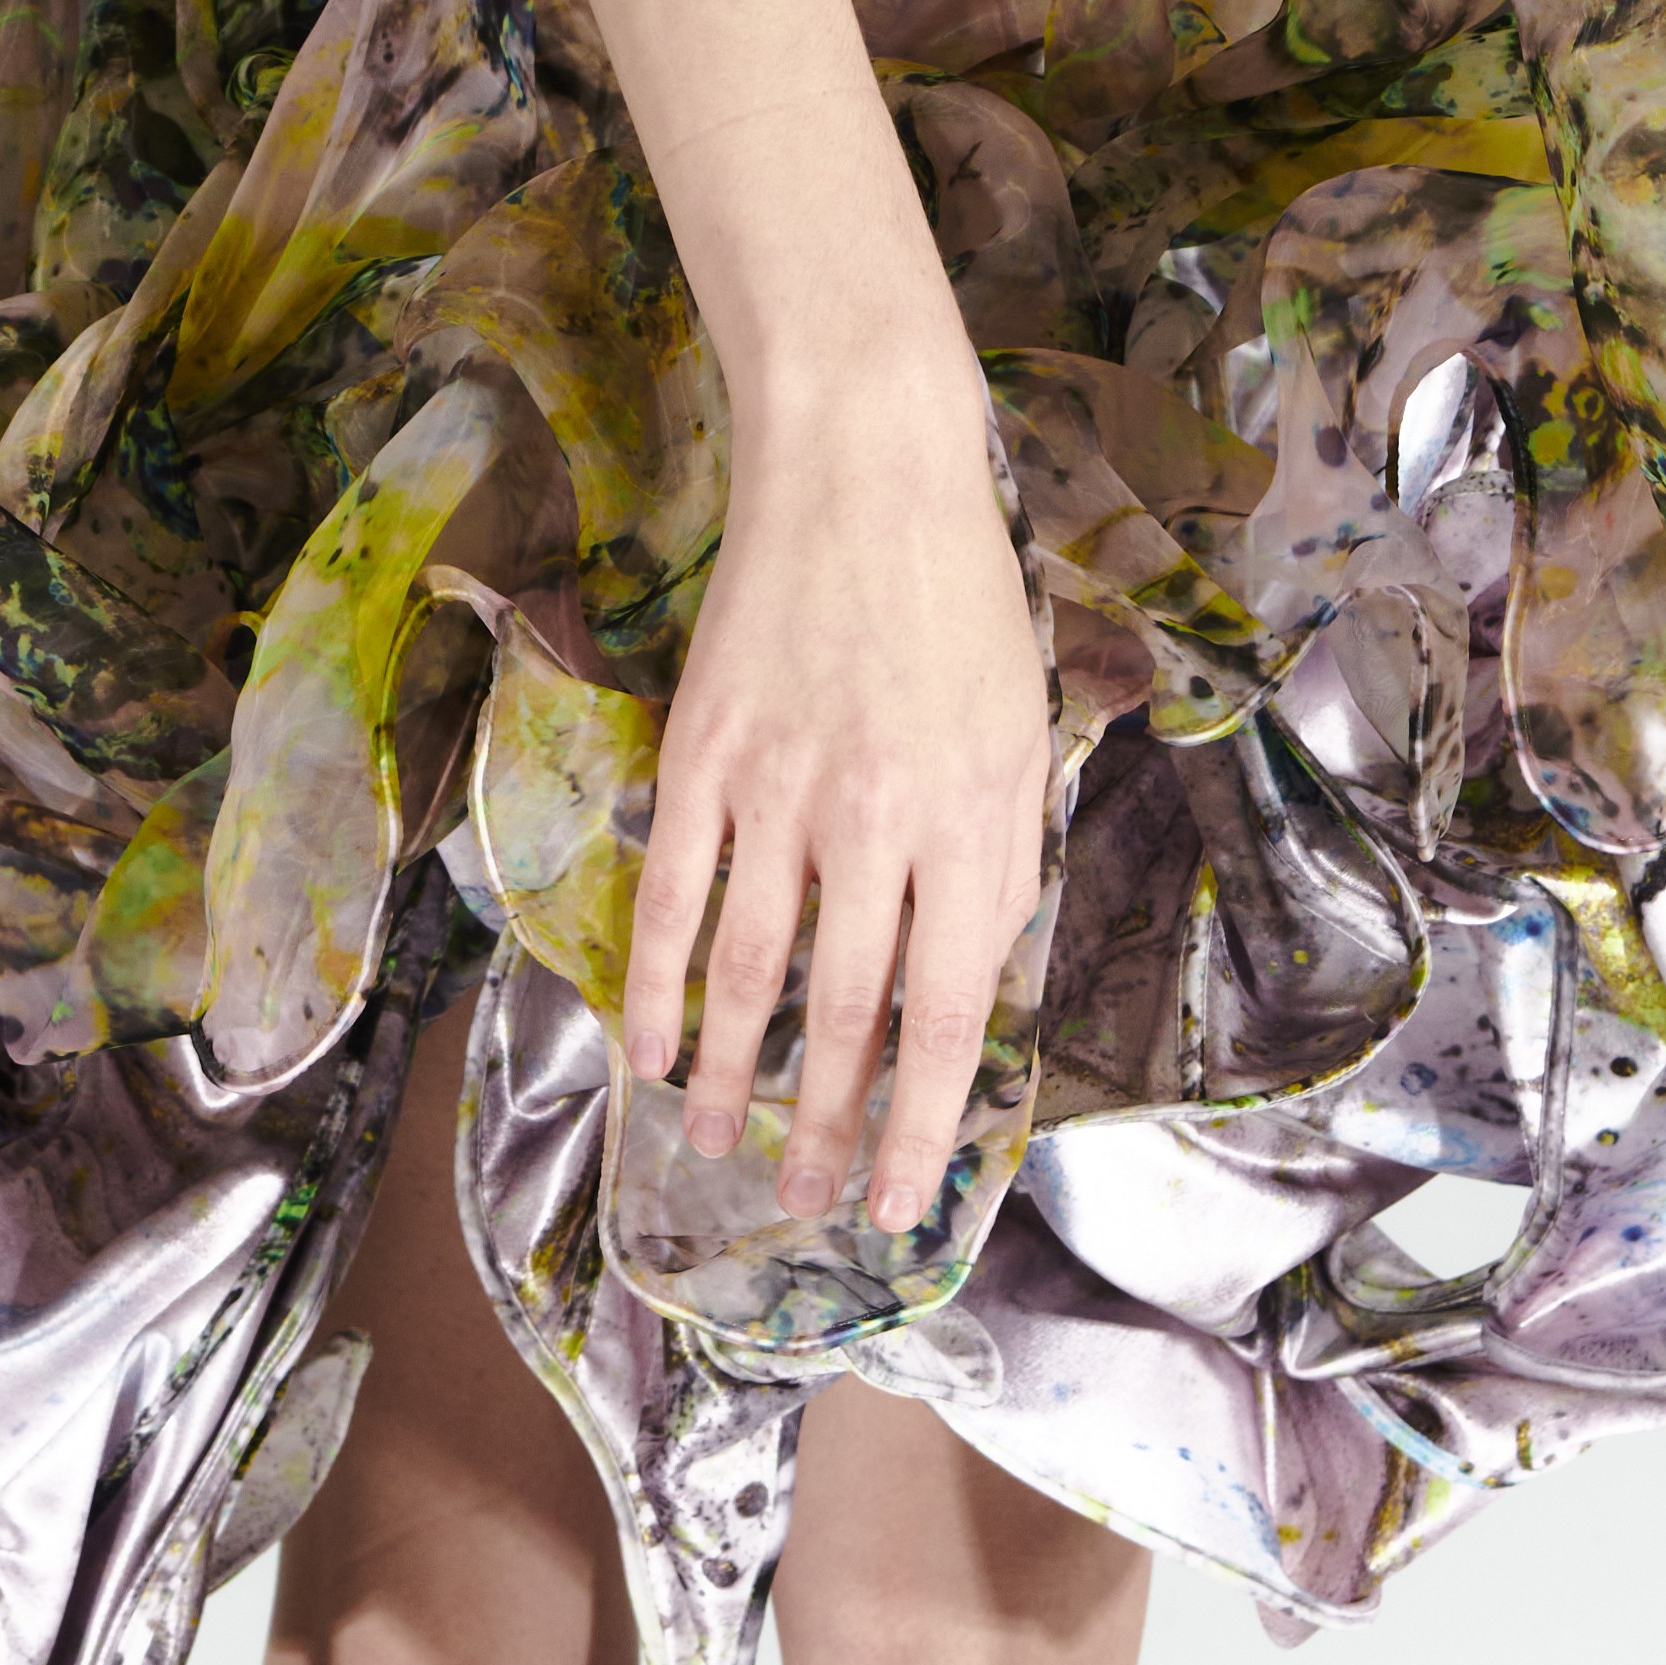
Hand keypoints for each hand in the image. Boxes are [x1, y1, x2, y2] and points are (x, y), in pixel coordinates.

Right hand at [621, 334, 1052, 1233]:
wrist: (864, 462)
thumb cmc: (959, 600)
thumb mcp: (1020, 735)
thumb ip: (996, 864)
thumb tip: (962, 989)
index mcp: (973, 820)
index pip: (946, 1014)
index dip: (921, 1123)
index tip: (900, 1202)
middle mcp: (877, 818)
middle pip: (848, 1012)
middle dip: (829, 1126)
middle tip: (808, 1202)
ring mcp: (780, 785)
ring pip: (749, 970)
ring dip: (732, 1076)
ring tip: (712, 1145)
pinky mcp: (705, 750)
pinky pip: (671, 893)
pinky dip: (654, 983)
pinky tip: (645, 1047)